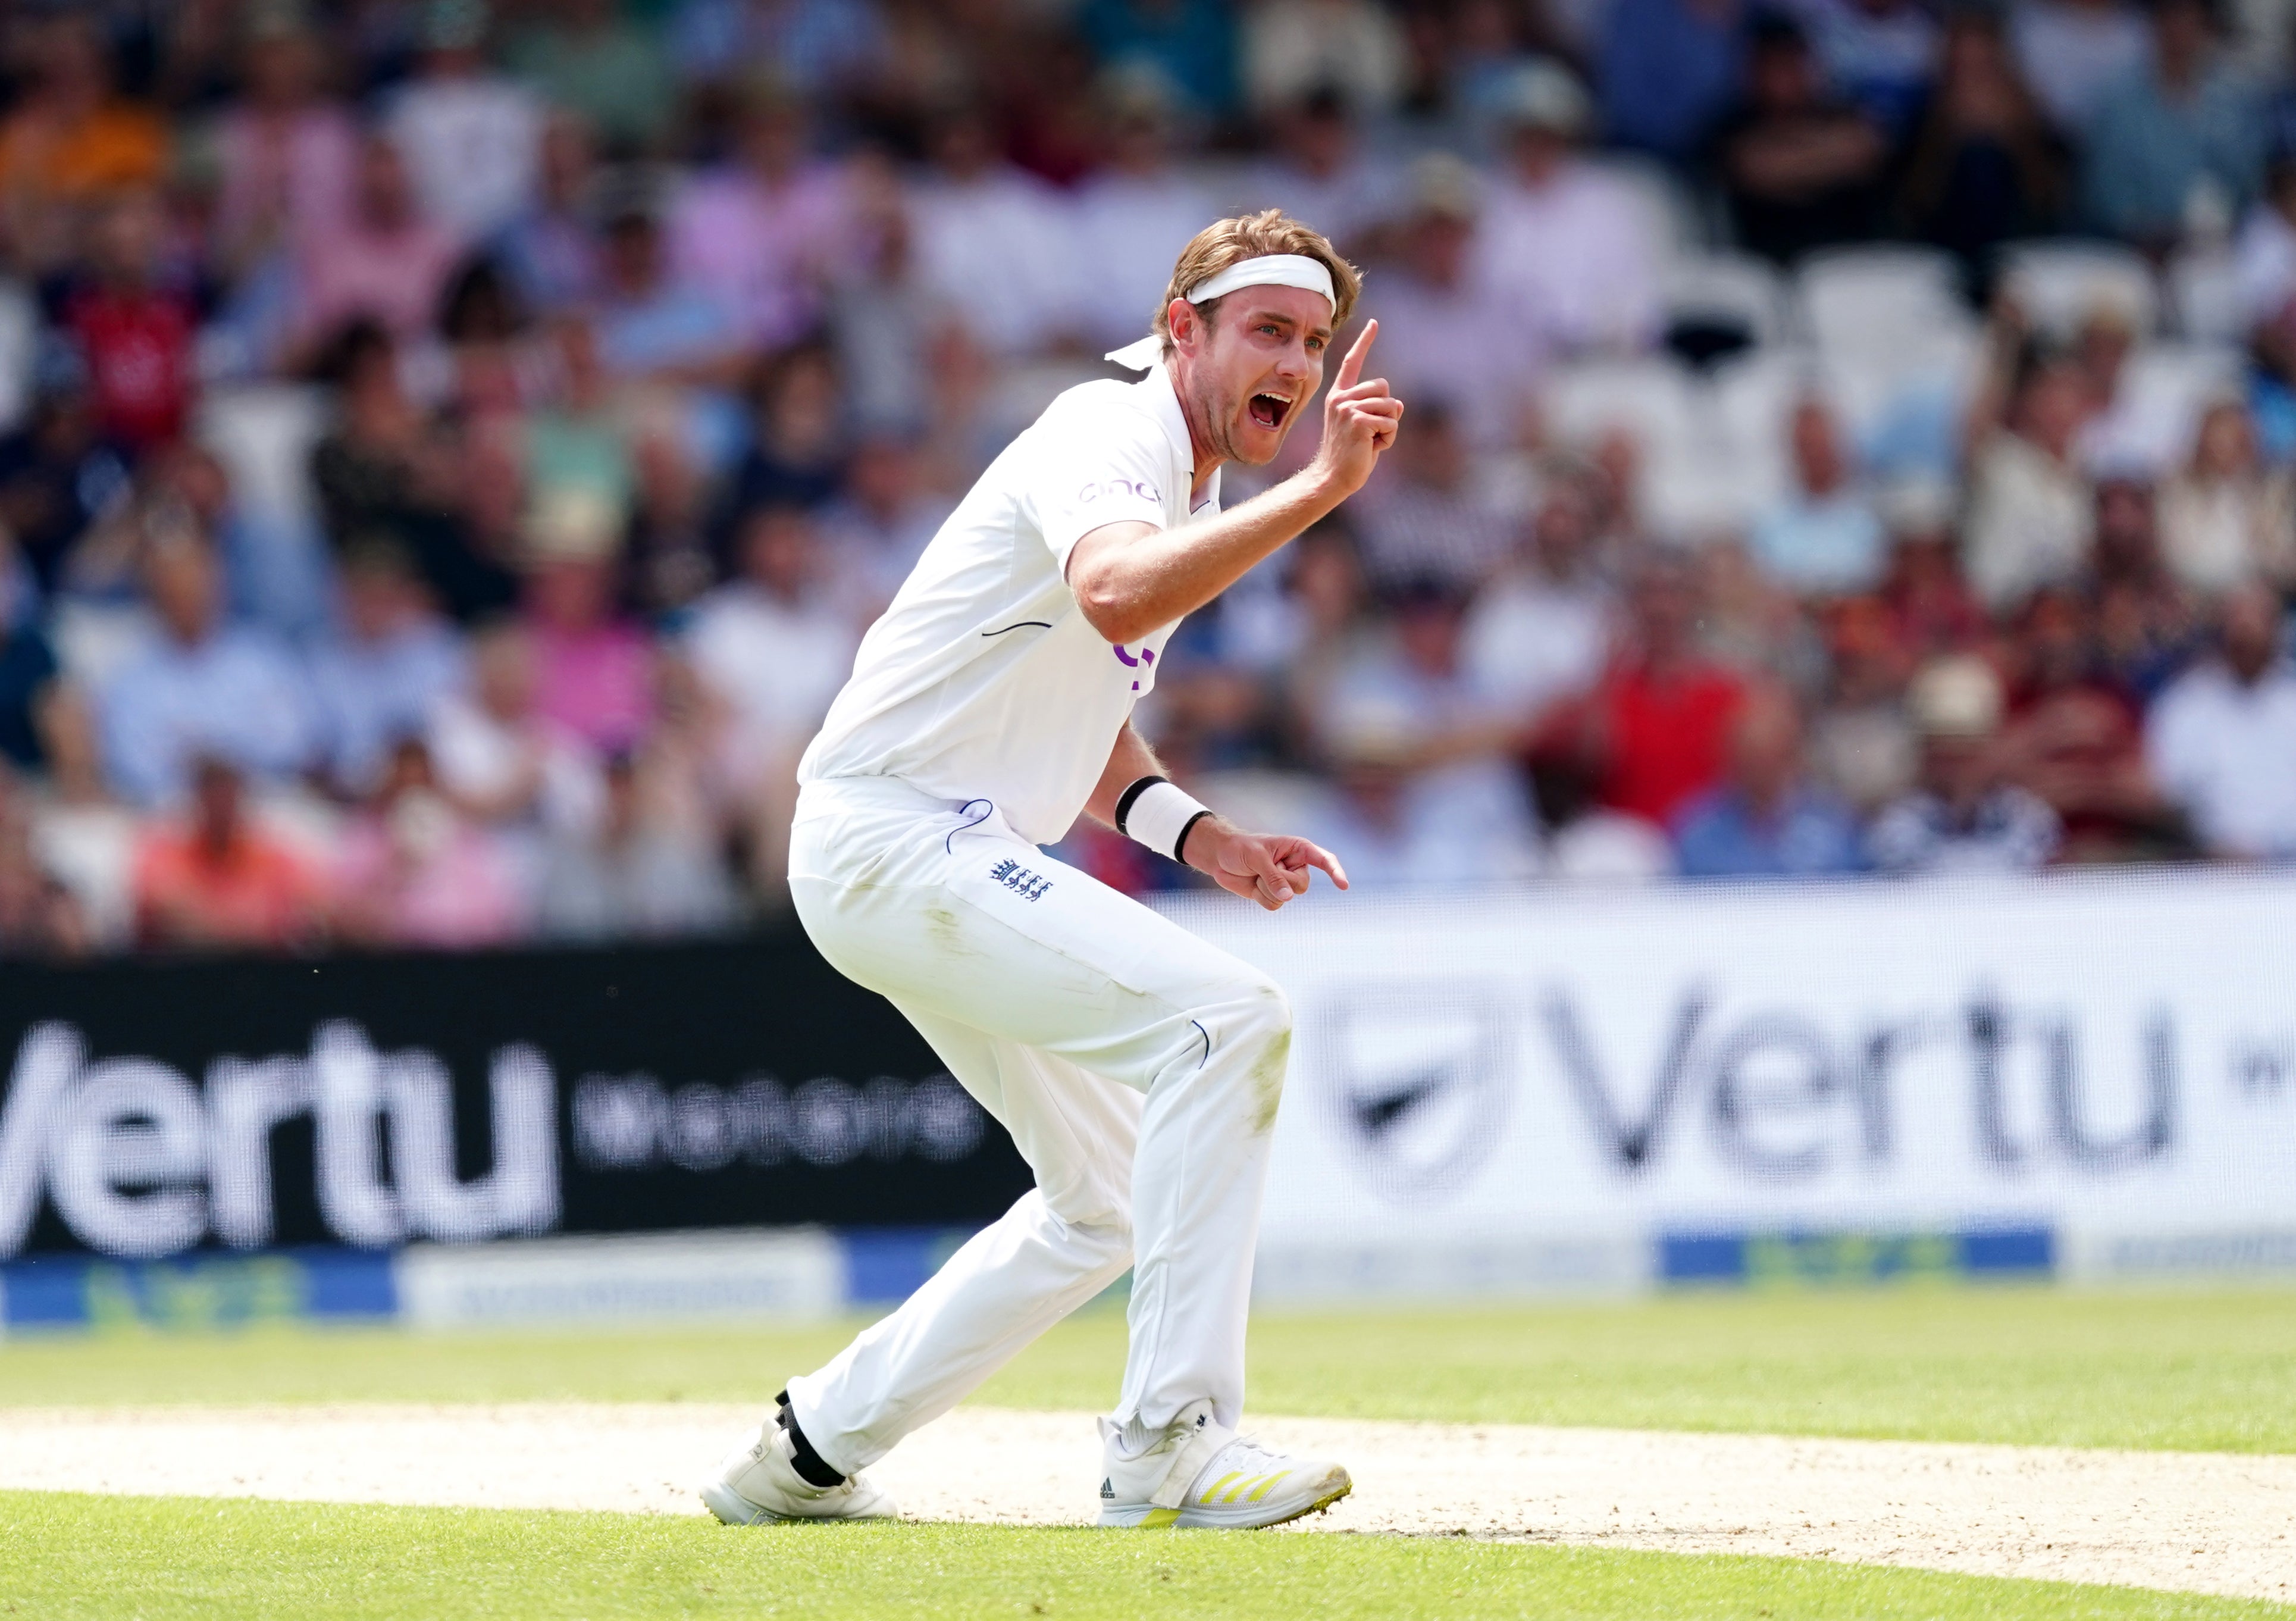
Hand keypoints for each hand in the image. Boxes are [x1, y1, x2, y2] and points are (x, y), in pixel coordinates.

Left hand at [1183, 817, 1349, 911]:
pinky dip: (1262, 898)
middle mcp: (1295, 866)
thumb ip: (1273, 876)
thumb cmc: (1240, 848)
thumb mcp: (1256, 857)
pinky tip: (1254, 886)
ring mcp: (1285, 882)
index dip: (1335, 872)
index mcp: (1297, 849)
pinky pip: (1274, 905)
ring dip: (1267, 890)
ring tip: (1256, 875)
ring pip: (1288, 898)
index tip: (1343, 885)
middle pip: (1302, 885)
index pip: (1323, 859)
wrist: (1220, 857)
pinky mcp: (1273, 894)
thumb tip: (1288, 897)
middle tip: (1263, 869)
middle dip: (1281, 882)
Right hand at [1309, 320, 1404, 498]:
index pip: (1352, 363)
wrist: (1332, 478)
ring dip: (1388, 428)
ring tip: (1369, 443)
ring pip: (1390, 406)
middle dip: (1387, 411)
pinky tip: (1371, 448)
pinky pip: (1391, 423)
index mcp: (1339, 396)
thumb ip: (1381, 411)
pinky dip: (1388, 438)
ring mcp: (1347, 408)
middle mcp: (1340, 398)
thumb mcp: (1367, 428)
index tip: (1374, 323)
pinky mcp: (1357, 421)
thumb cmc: (1350, 456)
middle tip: (1370, 433)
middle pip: (1384, 387)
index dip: (1365, 341)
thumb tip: (1398, 404)